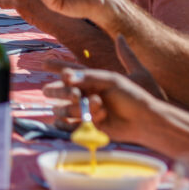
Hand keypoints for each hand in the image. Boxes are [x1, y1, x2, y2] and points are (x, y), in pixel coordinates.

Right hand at [42, 63, 161, 147]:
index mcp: (92, 80)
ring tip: (100, 107)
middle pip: (63, 91)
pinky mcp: (88, 127)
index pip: (69, 71)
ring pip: (66, 109)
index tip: (44, 62)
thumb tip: (65, 75)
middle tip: (77, 95)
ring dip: (79, 108)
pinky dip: (72, 124)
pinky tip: (82, 120)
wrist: (144, 119)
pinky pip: (70, 125)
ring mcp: (86, 111)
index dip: (56, 66)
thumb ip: (88, 75)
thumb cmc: (132, 95)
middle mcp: (86, 95)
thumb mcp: (112, 78)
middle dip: (63, 92)